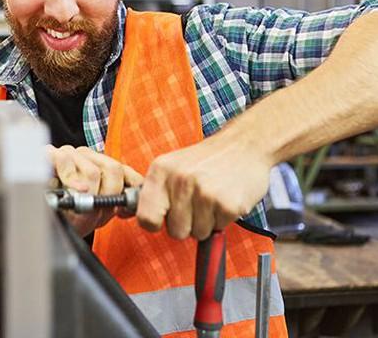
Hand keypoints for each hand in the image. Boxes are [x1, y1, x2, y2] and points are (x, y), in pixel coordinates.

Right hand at [47, 145, 143, 236]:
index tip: (127, 207)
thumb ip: (111, 204)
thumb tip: (127, 205)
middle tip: (98, 210)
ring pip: (92, 171)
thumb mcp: (93, 212)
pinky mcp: (50, 154)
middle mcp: (87, 156)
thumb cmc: (65, 211)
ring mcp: (69, 153)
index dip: (131, 185)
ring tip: (78, 205)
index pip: (124, 170)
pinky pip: (65, 163)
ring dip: (88, 195)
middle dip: (109, 195)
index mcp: (100, 165)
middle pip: (113, 169)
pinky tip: (73, 191)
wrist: (36, 210)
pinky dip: (71, 180)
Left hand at [135, 135, 271, 239]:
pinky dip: (222, 219)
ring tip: (211, 198)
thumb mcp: (172, 166)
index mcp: (161, 171)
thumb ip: (154, 191)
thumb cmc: (207, 159)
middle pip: (175, 231)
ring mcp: (204, 193)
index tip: (164, 217)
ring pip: (198, 233)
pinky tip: (224, 198)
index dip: (156, 223)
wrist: (244, 145)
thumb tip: (133, 215)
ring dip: (206, 221)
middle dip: (187, 223)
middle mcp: (180, 181)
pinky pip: (218, 228)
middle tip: (196, 202)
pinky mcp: (227, 204)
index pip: (145, 218)